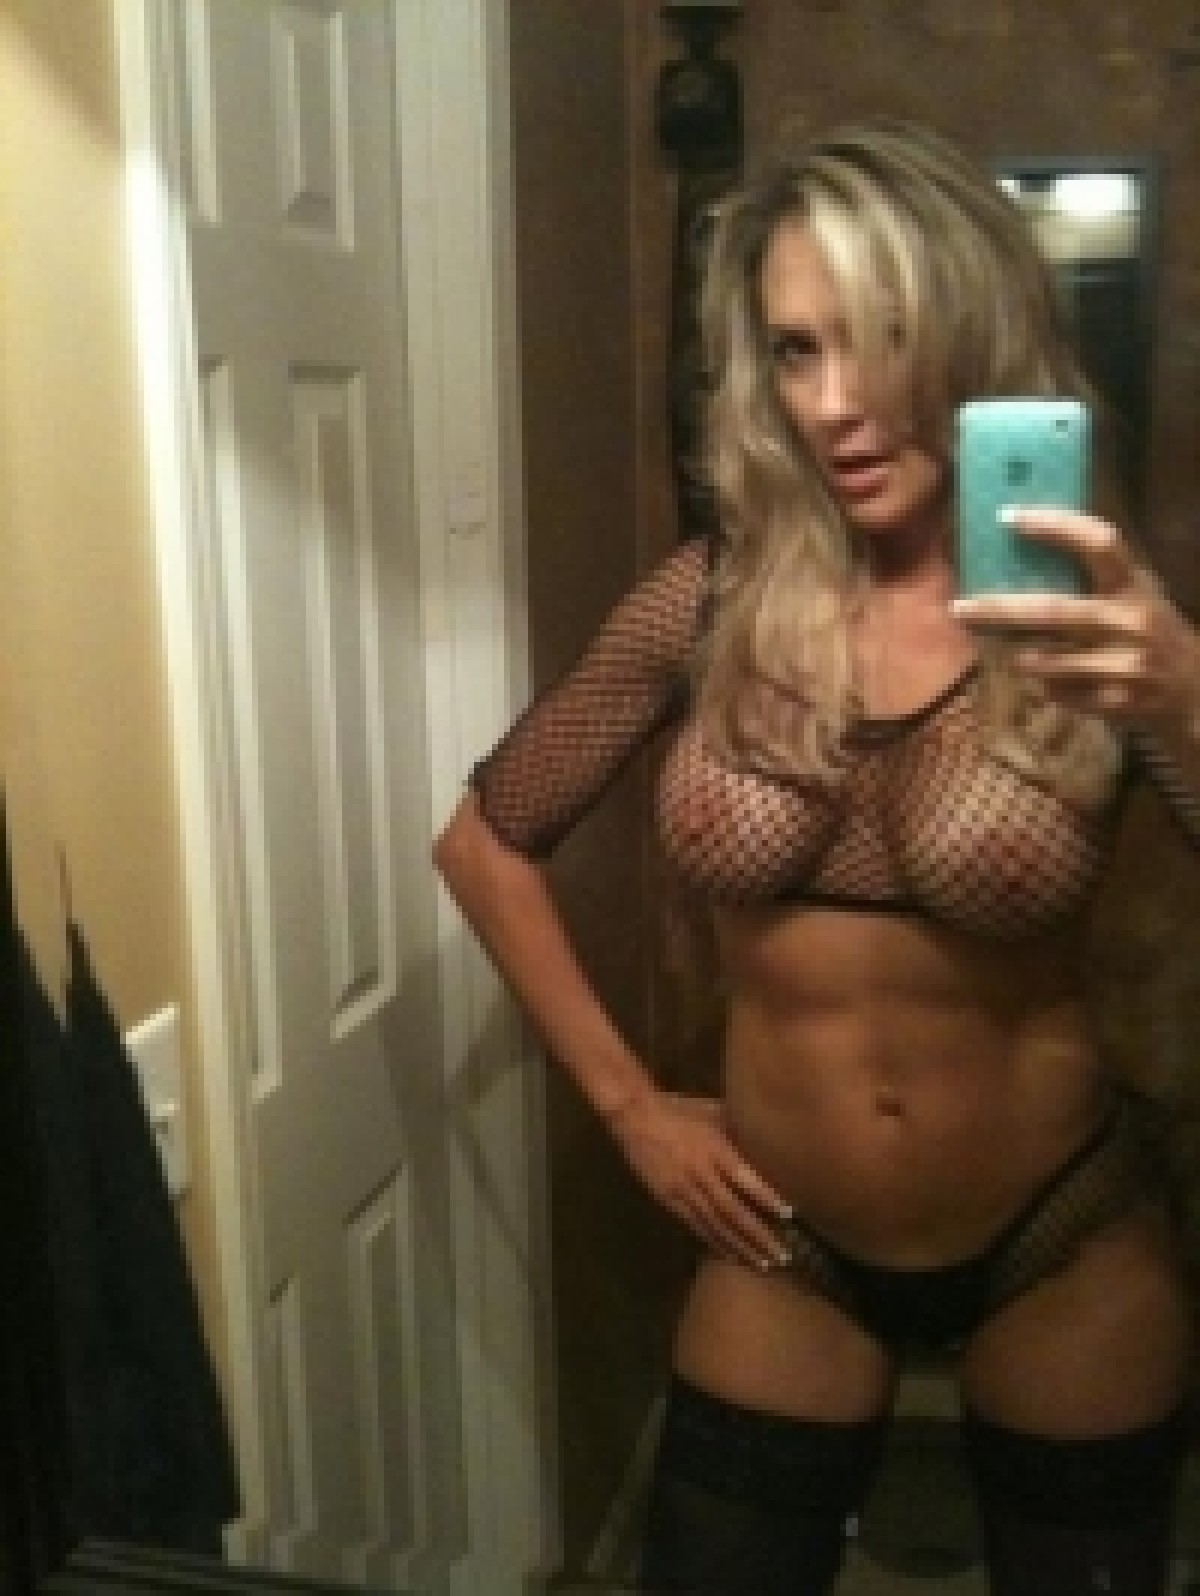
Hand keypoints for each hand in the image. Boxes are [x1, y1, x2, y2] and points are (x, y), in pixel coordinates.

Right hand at [606, 1090, 793, 1269]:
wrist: (636, 1118)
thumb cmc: (680, 1110)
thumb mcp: (713, 1113)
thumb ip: (737, 1132)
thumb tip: (766, 1143)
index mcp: (713, 1148)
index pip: (744, 1178)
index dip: (766, 1197)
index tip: (790, 1215)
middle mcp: (700, 1172)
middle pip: (732, 1210)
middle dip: (758, 1234)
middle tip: (782, 1255)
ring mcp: (682, 1189)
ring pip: (715, 1223)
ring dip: (739, 1245)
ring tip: (762, 1263)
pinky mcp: (668, 1199)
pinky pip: (695, 1224)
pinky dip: (714, 1241)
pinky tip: (730, 1254)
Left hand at [951, 507, 1199, 728]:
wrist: (1193, 690)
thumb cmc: (1150, 630)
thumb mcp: (1135, 593)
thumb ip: (1094, 574)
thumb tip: (1026, 540)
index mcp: (1135, 585)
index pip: (1099, 543)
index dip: (1055, 526)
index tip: (1008, 516)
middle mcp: (1130, 621)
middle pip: (1052, 611)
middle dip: (998, 610)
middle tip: (958, 607)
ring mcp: (1123, 665)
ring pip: (1044, 660)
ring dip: (1016, 654)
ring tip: (1004, 646)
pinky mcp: (1114, 702)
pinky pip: (1056, 693)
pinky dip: (1043, 685)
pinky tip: (1046, 678)